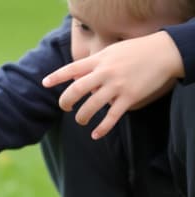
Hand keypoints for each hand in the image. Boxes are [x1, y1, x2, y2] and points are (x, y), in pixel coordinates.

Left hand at [42, 31, 182, 138]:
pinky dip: (102, 128)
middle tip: (65, 107)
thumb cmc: (134, 51)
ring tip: (81, 120)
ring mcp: (116, 86)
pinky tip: (95, 135)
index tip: (44, 84)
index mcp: (98, 61)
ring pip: (91, 106)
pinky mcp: (129, 98)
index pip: (71, 69)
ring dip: (82, 117)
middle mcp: (104, 73)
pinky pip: (112, 117)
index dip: (56, 77)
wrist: (163, 53)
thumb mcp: (110, 52)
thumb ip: (92, 64)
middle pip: (76, 90)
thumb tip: (75, 78)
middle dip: (65, 102)